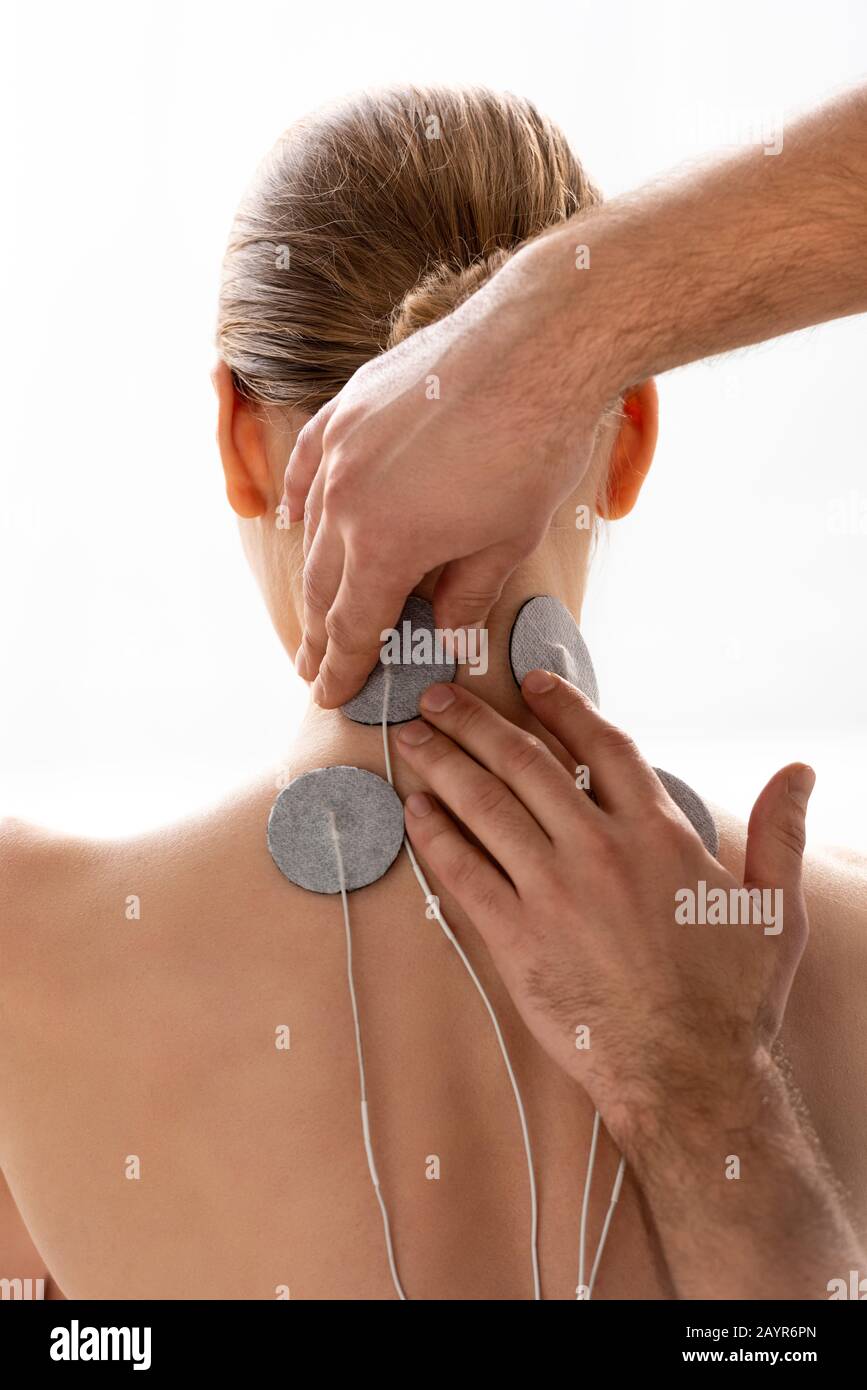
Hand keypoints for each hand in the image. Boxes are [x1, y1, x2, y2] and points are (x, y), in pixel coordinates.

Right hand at [284, 244, 603, 706]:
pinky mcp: (347, 407)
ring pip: (313, 530)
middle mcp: (345, 502)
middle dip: (322, 636)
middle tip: (315, 669)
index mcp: (383, 548)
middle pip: (324, 588)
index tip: (331, 696)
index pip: (353, 628)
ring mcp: (339, 450)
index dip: (342, 669)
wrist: (537, 348)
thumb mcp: (507, 541)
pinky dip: (303, 500)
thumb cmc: (533, 449)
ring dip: (314, 576)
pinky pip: (309, 466)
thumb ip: (464, 595)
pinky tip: (298, 521)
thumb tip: (442, 629)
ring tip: (312, 609)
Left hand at [396, 672, 813, 1140]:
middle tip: (438, 697)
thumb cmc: (733, 997)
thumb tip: (801, 771)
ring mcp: (553, 893)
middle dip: (477, 722)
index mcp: (658, 834)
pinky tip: (415, 812)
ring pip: (487, 808)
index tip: (530, 683)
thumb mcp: (775, 908)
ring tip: (413, 737)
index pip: (603, 748)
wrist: (688, 1076)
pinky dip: (436, 838)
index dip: (564, 708)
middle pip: (527, 764)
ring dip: (445, 765)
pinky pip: (465, 876)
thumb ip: (779, 832)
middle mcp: (599, 851)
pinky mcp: (517, 940)